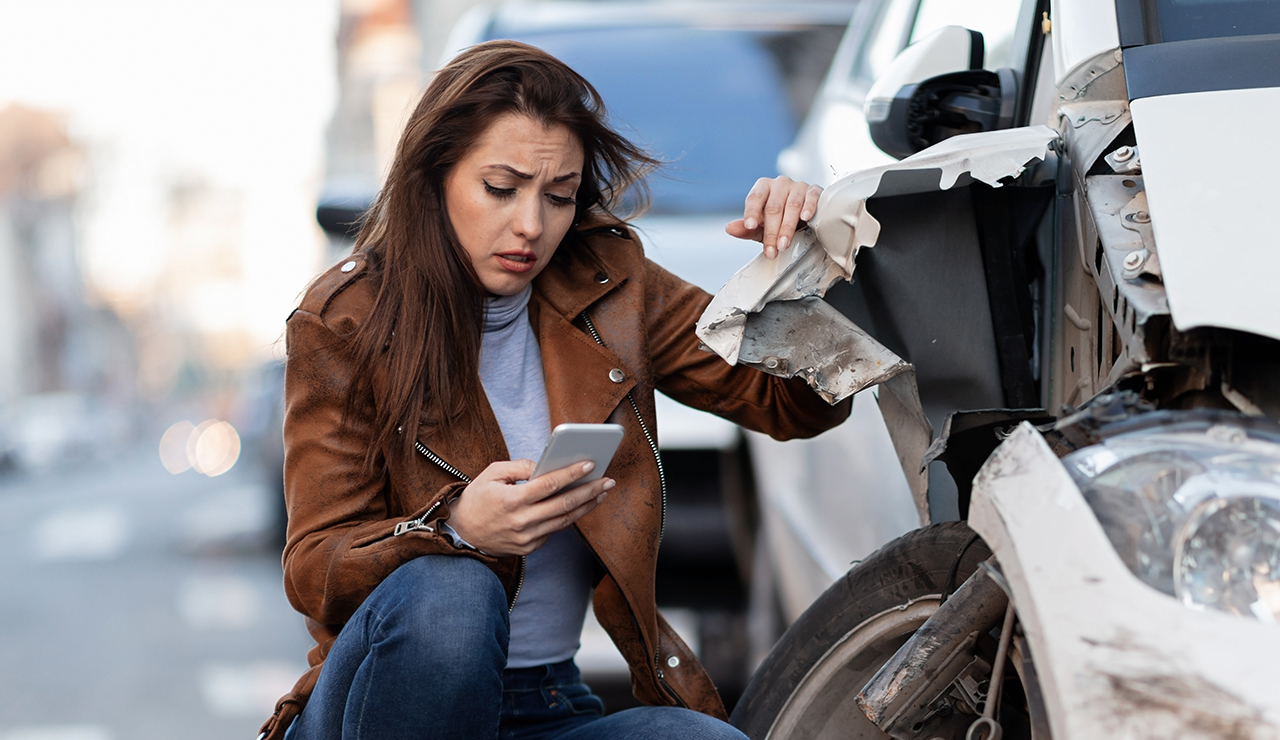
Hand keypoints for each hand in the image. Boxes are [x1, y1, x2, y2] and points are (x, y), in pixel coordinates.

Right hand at [447, 459, 612, 556]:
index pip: (548, 485)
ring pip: (564, 521)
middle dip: (589, 491)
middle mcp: (521, 522)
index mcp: (511, 501)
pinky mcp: (530, 547)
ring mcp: (527, 538)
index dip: (571, 474)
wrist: (462, 533)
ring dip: (586, 506)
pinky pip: (554, 530)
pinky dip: (569, 517)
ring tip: (601, 492)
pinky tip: (581, 505)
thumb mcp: (492, 474)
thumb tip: (547, 465)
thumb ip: (521, 467)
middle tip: (608, 480)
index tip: (590, 464)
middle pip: (564, 505)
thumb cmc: (478, 498)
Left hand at [725, 177, 822, 258]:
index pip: (754, 198)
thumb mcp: (761, 228)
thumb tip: (730, 229)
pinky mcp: (814, 191)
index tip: (749, 226)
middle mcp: (780, 184)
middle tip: (771, 250)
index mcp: (763, 187)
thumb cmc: (780, 220)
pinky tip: (805, 218)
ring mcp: (798, 186)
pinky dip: (808, 207)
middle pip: (773, 207)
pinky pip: (811, 197)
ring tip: (784, 244)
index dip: (751, 212)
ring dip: (787, 227)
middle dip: (771, 231)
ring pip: (792, 205)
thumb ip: (747, 229)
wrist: (804, 218)